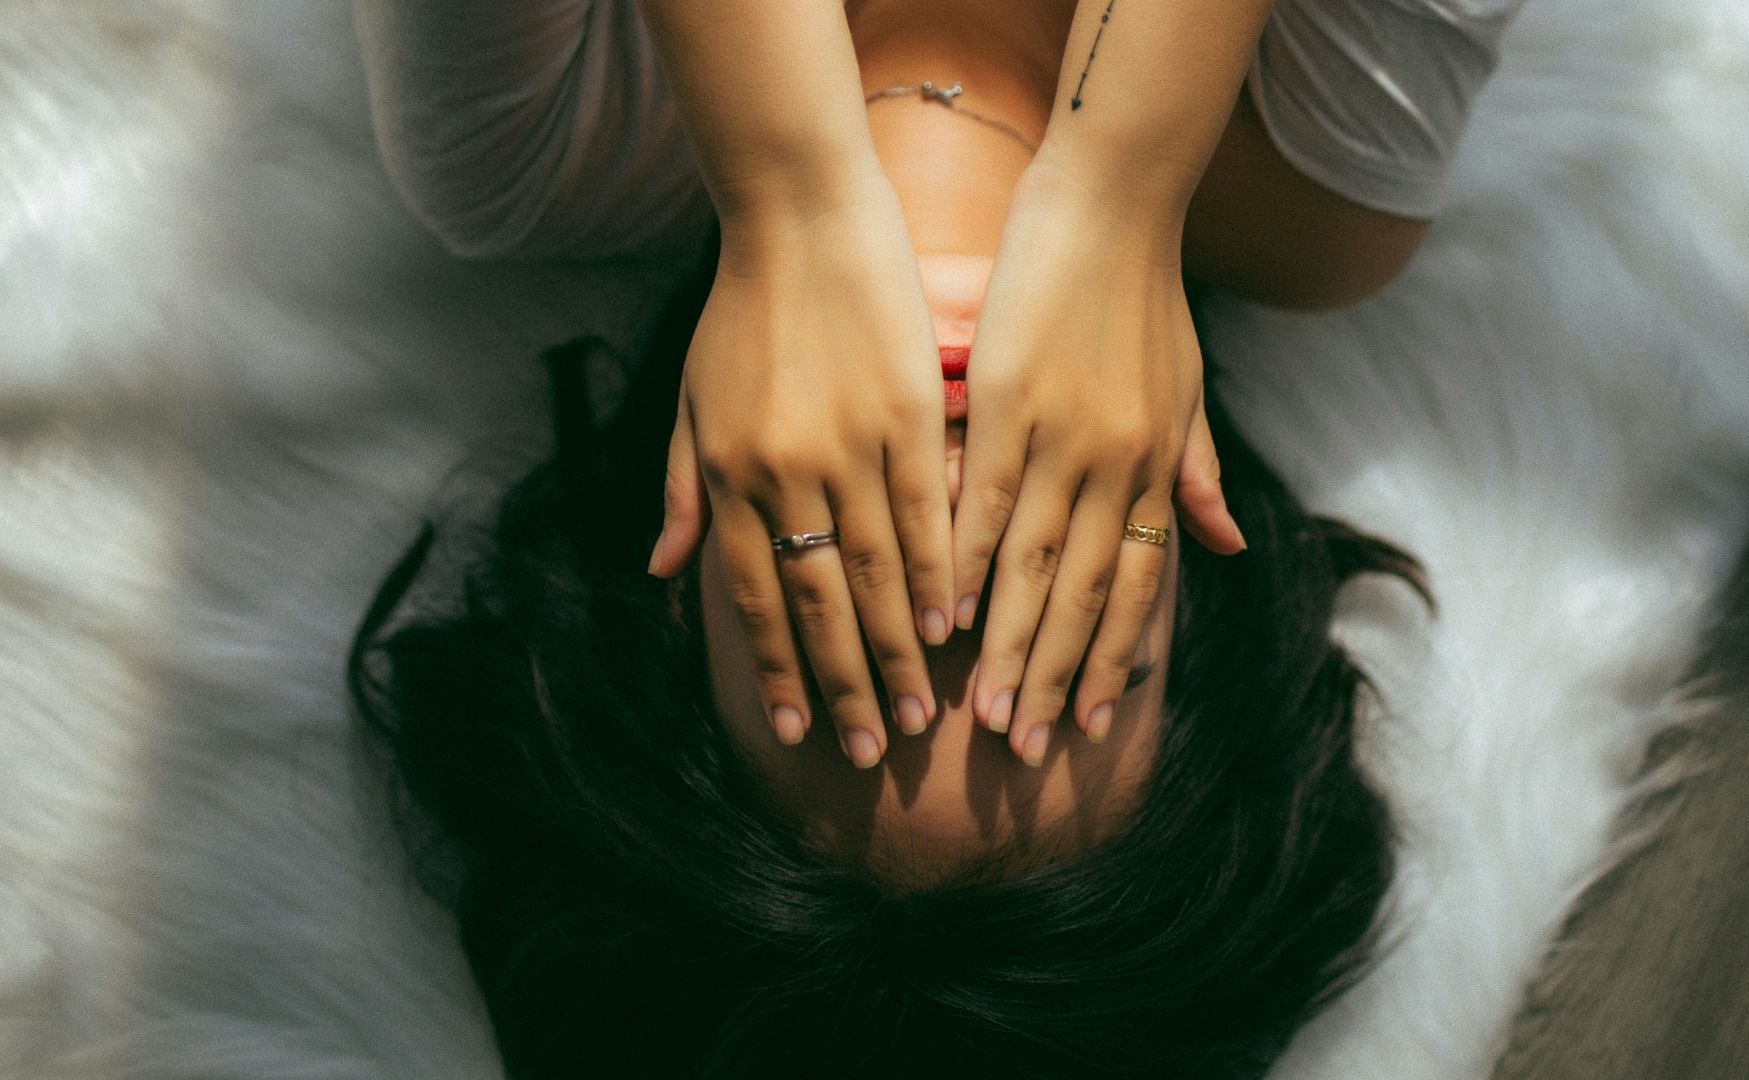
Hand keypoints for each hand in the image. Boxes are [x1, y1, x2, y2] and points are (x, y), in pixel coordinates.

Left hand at [646, 181, 951, 767]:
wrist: (798, 217)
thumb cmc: (740, 312)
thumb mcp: (691, 403)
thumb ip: (683, 492)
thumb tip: (667, 577)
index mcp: (728, 474)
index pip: (751, 596)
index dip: (774, 667)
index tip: (793, 730)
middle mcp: (784, 472)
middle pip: (818, 601)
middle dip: (843, 684)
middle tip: (872, 752)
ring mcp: (848, 445)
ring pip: (876, 570)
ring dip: (898, 648)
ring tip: (921, 711)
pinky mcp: (905, 413)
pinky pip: (925, 511)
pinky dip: (938, 572)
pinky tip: (953, 622)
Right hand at [953, 167, 1246, 766]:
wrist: (1115, 202)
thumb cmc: (1148, 295)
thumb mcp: (1189, 391)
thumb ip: (1199, 474)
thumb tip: (1228, 549)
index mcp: (1155, 467)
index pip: (1135, 588)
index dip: (1112, 661)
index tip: (1090, 727)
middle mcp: (1116, 467)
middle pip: (1083, 595)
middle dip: (1055, 678)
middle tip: (1026, 750)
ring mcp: (1062, 437)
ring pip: (1033, 565)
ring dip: (1006, 644)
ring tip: (980, 713)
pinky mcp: (1009, 402)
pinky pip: (983, 499)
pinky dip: (962, 560)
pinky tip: (940, 612)